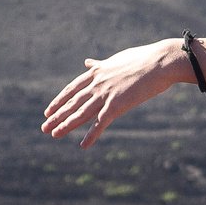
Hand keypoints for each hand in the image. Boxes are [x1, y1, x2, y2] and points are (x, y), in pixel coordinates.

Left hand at [42, 39, 191, 145]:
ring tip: (53, 134)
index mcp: (97, 72)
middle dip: (57, 116)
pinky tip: (83, 145)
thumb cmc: (144, 59)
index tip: (49, 110)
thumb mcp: (117, 59)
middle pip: (72, 103)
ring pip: (81, 113)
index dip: (59, 101)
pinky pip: (101, 123)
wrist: (161, 62)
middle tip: (44, 127)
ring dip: (66, 125)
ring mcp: (106, 95)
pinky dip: (91, 135)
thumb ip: (101, 64)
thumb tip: (88, 62)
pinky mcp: (117, 105)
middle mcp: (97, 84)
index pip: (72, 89)